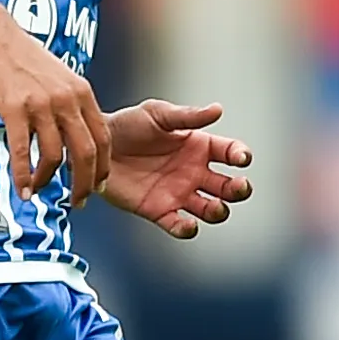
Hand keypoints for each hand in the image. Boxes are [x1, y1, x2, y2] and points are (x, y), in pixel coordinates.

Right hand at [0, 18, 111, 204]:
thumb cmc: (26, 59)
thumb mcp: (62, 78)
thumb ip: (73, 105)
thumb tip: (77, 136)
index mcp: (82, 93)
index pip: (103, 138)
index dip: (103, 166)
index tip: (99, 185)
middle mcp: (67, 100)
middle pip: (85, 153)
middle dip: (84, 183)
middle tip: (78, 201)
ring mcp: (42, 105)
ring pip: (54, 156)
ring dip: (48, 180)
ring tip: (39, 191)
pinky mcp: (15, 109)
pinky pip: (23, 151)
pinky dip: (24, 175)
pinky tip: (23, 190)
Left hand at [100, 101, 252, 239]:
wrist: (96, 146)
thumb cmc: (127, 125)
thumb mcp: (158, 114)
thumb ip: (187, 116)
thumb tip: (218, 109)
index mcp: (198, 146)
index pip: (230, 153)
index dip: (241, 156)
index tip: (242, 158)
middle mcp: (193, 172)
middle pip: (227, 187)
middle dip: (239, 189)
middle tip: (239, 187)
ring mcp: (178, 193)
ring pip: (210, 209)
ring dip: (219, 211)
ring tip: (216, 206)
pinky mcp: (159, 211)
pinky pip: (179, 226)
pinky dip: (187, 230)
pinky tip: (189, 224)